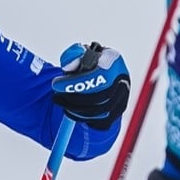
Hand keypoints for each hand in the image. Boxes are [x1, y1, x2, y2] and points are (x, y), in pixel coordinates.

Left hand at [52, 43, 130, 160]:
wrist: (99, 76)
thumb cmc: (86, 65)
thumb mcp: (77, 58)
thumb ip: (71, 58)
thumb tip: (69, 66)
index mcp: (113, 59)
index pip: (98, 74)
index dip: (76, 82)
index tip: (56, 84)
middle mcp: (122, 78)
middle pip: (99, 96)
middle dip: (73, 98)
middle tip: (56, 95)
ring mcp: (123, 96)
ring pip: (99, 111)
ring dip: (75, 109)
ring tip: (60, 100)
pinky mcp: (119, 110)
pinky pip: (101, 121)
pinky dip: (83, 118)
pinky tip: (71, 111)